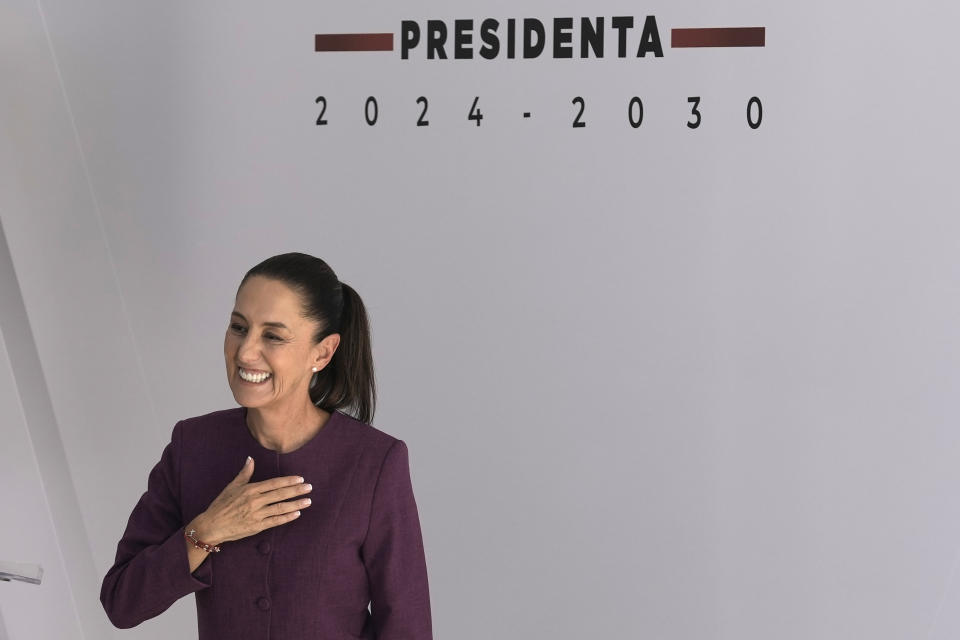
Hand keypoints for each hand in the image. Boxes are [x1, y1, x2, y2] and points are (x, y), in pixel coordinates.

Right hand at [188, 457, 312, 545]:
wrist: (212, 525)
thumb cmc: (221, 505)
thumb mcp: (232, 486)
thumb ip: (244, 473)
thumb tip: (251, 459)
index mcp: (250, 490)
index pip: (274, 483)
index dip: (288, 481)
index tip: (300, 479)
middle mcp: (255, 501)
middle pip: (280, 494)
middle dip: (296, 490)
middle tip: (310, 487)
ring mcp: (256, 514)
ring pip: (280, 508)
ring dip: (296, 504)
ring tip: (308, 500)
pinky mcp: (256, 526)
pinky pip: (275, 521)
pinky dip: (287, 517)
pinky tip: (297, 513)